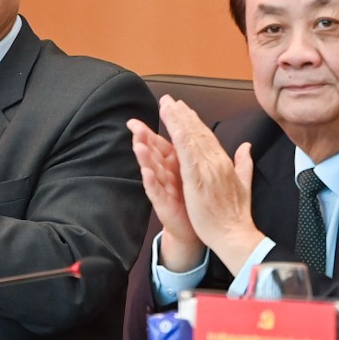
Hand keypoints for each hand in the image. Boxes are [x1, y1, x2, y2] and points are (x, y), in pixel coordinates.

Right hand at [128, 116, 202, 270]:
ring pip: (152, 170)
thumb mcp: (200, 173)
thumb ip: (200, 152)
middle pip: (155, 153)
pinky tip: (146, 174)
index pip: (168, 141)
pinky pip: (157, 193)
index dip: (164, 126)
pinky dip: (151, 184)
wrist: (197, 230)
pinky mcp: (164, 206)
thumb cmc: (196, 202)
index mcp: (178, 164)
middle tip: (134, 124)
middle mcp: (168, 175)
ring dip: (144, 158)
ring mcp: (164, 190)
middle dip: (145, 138)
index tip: (157, 109)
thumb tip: (203, 134)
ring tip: (137, 144)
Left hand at [159, 96, 264, 274]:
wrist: (236, 235)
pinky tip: (172, 130)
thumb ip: (244, 163)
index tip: (183, 107)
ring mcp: (207, 171)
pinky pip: (187, 158)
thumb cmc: (236, 215)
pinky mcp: (197, 182)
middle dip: (182, 115)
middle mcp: (216, 162)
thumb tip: (247, 146)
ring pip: (190, 141)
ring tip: (165, 107)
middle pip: (196, 133)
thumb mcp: (243, 184)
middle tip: (168, 99)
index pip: (206, 136)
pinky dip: (180, 142)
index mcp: (223, 163)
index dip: (193, 121)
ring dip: (177, 122)